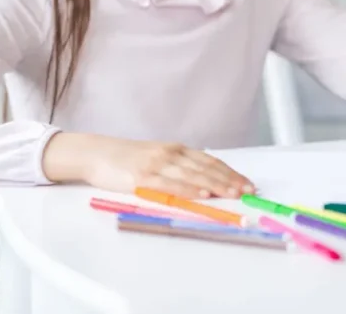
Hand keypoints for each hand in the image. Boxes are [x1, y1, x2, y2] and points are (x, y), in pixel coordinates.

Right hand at [43, 133, 253, 198]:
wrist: (97, 153)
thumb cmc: (128, 159)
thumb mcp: (159, 157)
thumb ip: (179, 166)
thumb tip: (205, 181)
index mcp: (177, 149)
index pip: (211, 161)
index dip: (231, 172)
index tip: (248, 183)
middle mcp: (171, 154)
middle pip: (207, 168)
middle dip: (230, 180)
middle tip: (248, 190)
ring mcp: (157, 164)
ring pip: (193, 176)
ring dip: (216, 186)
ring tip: (233, 193)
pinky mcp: (143, 176)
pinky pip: (170, 185)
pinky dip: (189, 190)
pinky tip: (203, 195)